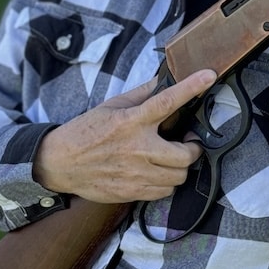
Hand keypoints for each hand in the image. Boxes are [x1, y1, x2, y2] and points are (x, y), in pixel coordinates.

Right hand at [33, 69, 214, 202]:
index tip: (208, 76)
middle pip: (184, 155)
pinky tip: (158, 173)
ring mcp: (135, 173)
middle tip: (187, 143)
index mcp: (131, 121)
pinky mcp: (131, 191)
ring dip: (180, 167)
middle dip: (192, 148)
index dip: (190, 87)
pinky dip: (167, 183)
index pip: (167, 101)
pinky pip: (164, 192)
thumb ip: (141, 94)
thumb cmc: (86, 130)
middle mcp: (137, 148)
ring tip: (171, 159)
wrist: (59, 163)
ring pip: (178, 176)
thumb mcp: (112, 105)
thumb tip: (163, 80)